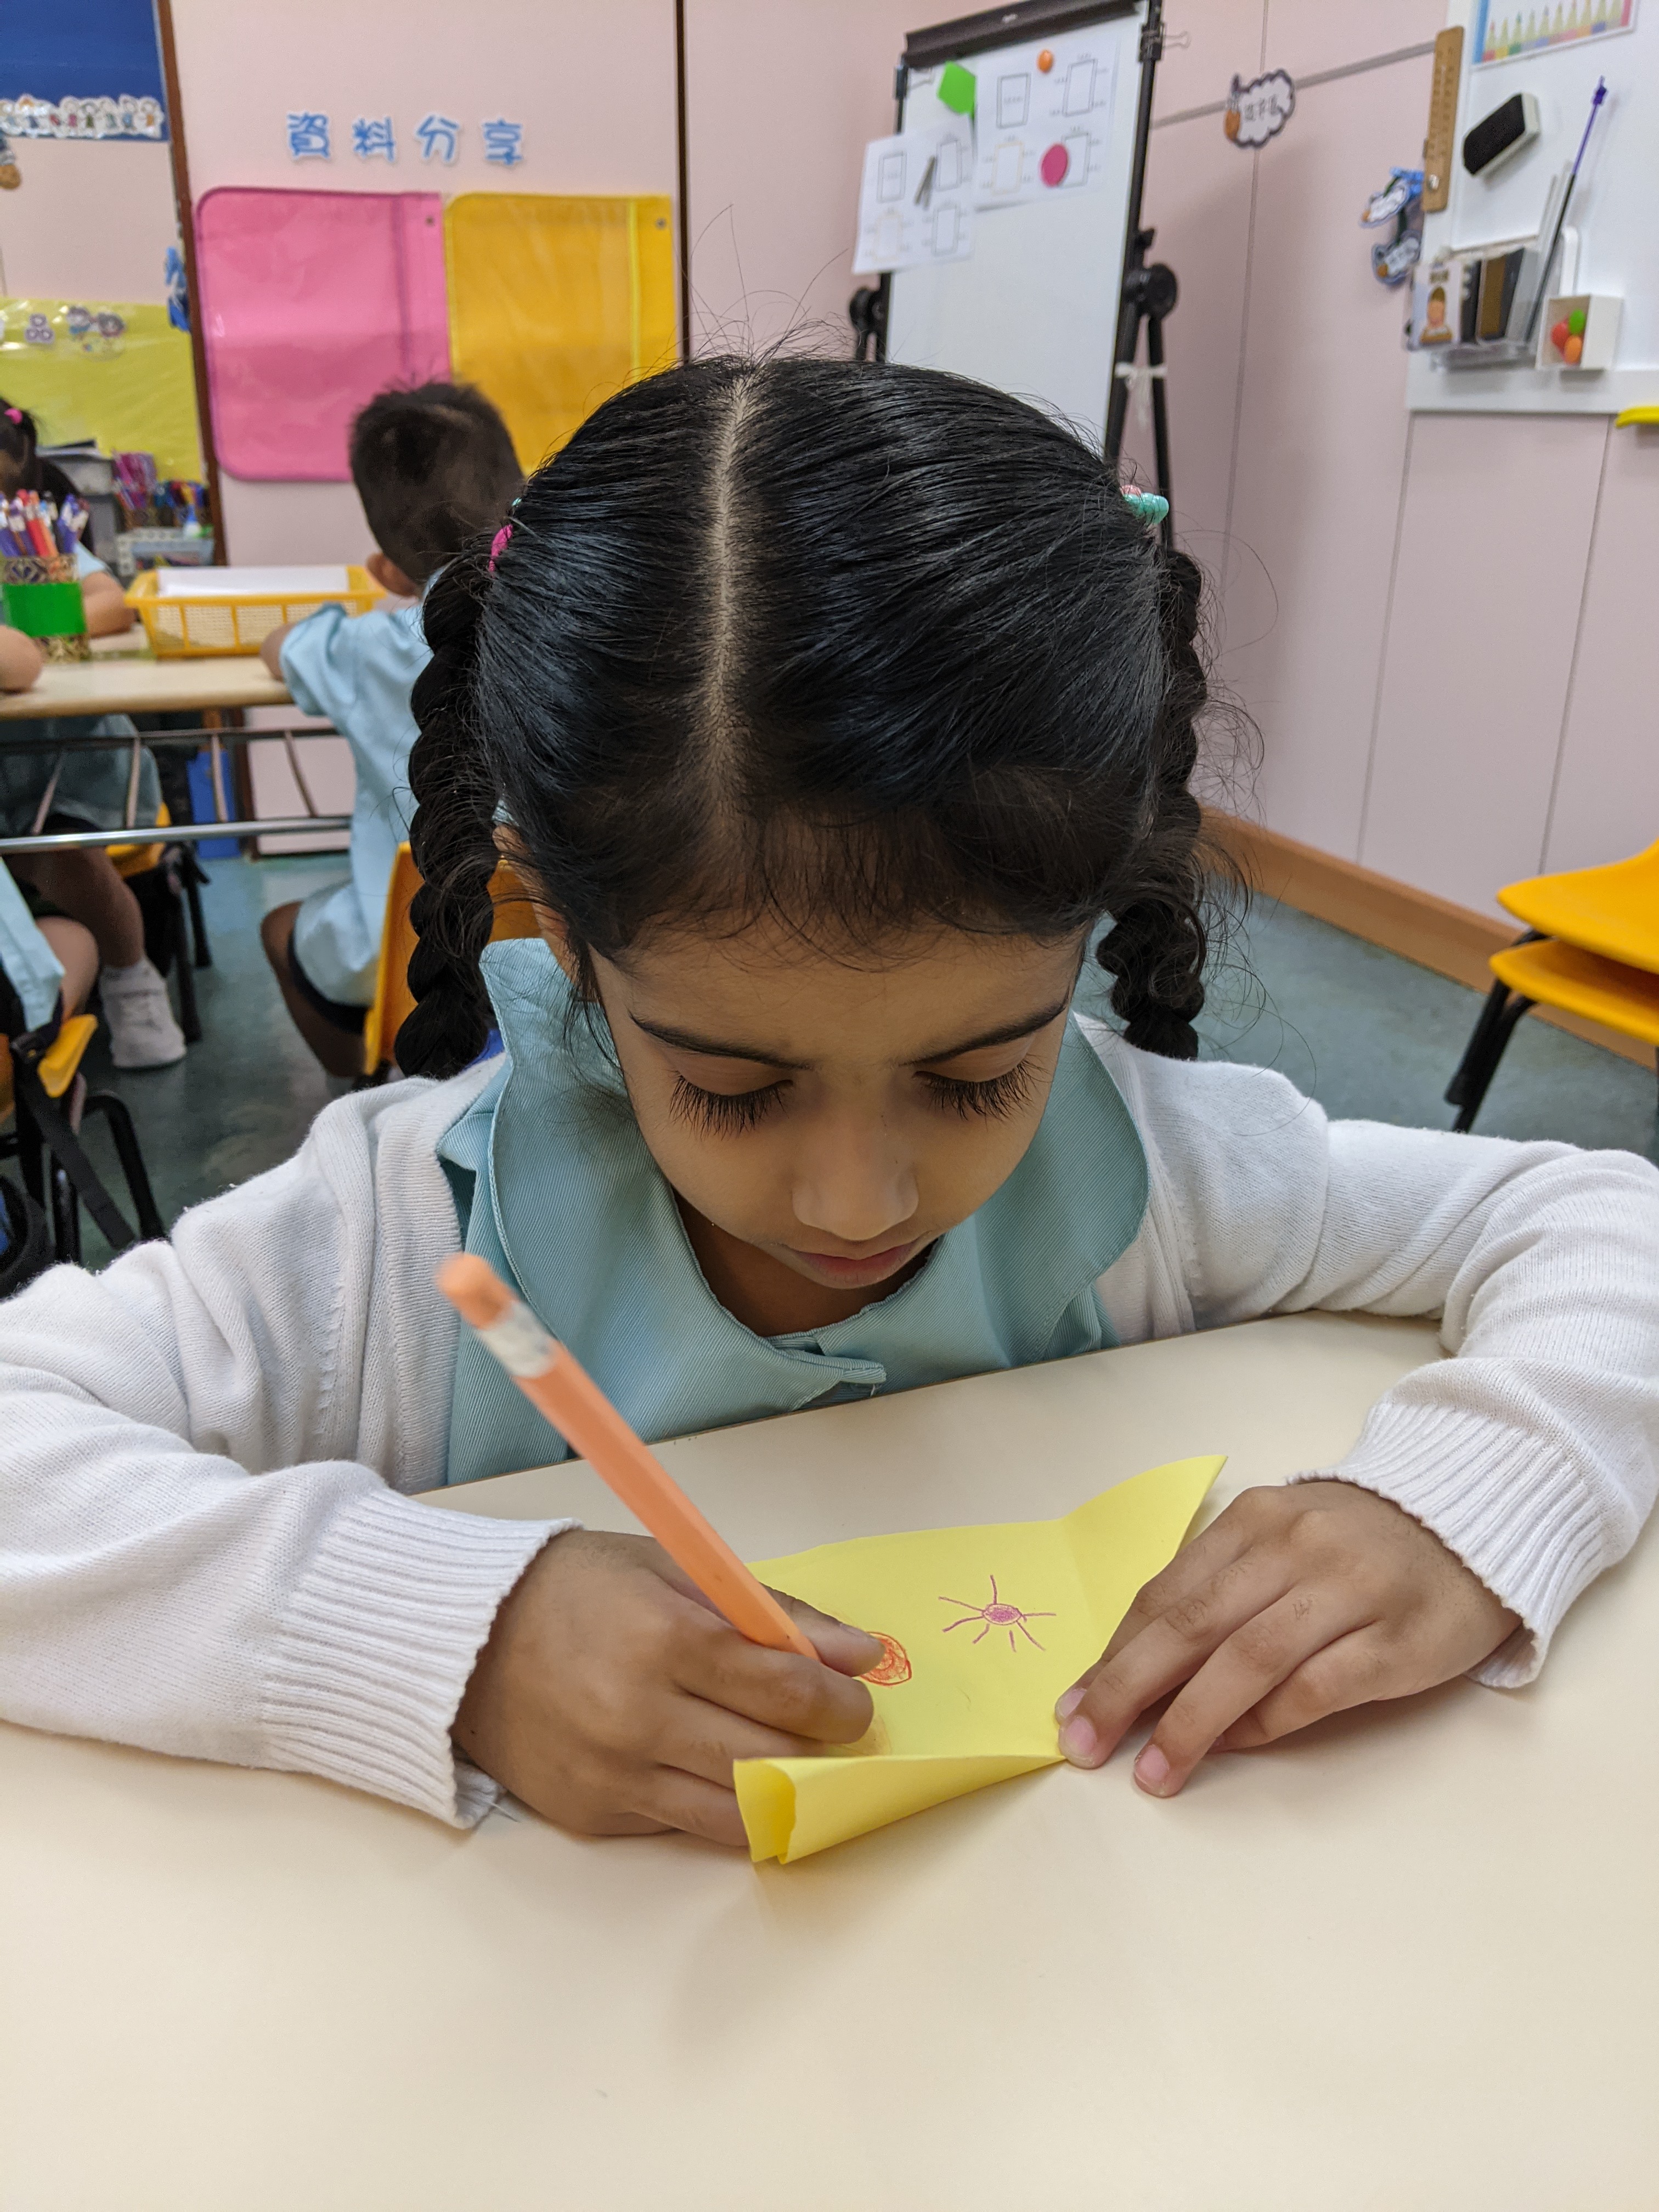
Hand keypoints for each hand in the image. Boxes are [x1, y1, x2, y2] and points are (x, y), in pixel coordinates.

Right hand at [453, 1530, 881, 1845]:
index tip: (856, 1699)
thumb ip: (773, 1613)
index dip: (841, 1704)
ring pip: (736, 1811)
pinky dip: (718, 1803)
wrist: (464, 1641)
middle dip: (821, 1748)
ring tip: (789, 1757)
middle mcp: (638, 1717)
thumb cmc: (579, 1589)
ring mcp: (613, 1775)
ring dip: (781, 1790)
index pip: (786, 1692)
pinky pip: (683, 1825)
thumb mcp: (676, 1569)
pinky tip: (721, 1769)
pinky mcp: (593, 1815)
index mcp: (664, 1640)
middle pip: (771, 1758)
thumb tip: (858, 1655)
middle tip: (833, 1728)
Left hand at [1055, 1481, 1517, 1796]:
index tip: (1072, 1703)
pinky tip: (1235, 1746)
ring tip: (1152, 1771)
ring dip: (1189, 1722)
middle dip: (1128, 1689)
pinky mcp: (1395, 1642)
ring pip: (1248, 1661)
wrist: (1471, 1522)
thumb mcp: (1279, 1542)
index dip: (1115, 1653)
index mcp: (1255, 1519)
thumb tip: (1137, 1667)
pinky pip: (1315, 1688)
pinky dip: (1267, 1722)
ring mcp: (1347, 1593)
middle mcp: (1295, 1548)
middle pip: (1194, 1625)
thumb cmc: (1355, 1544)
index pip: (1168, 1593)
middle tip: (1084, 1743)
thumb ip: (1218, 1590)